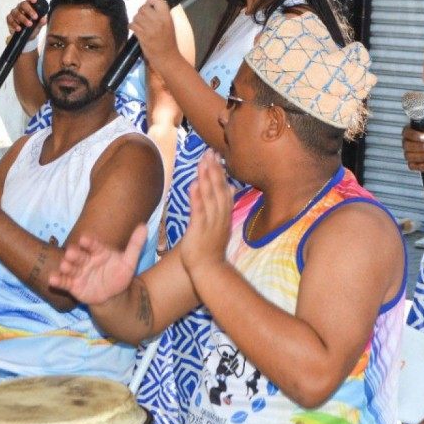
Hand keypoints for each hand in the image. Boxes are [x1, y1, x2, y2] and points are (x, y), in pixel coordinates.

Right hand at [6, 0, 45, 36]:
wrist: (27, 37)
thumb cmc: (33, 28)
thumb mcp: (39, 25)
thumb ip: (41, 22)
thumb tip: (44, 18)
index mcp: (30, 5)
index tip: (34, 0)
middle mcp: (21, 7)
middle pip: (23, 4)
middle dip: (30, 10)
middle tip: (35, 17)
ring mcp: (15, 12)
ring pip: (17, 12)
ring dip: (23, 19)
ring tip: (29, 24)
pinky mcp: (10, 19)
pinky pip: (10, 19)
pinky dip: (15, 24)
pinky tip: (19, 28)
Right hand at [48, 224, 145, 304]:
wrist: (113, 296)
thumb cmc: (119, 275)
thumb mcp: (129, 261)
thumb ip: (135, 245)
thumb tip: (144, 226)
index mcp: (98, 251)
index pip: (93, 245)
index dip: (89, 243)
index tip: (85, 239)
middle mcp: (86, 260)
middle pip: (79, 255)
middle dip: (74, 254)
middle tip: (70, 252)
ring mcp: (78, 272)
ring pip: (70, 267)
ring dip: (66, 266)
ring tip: (63, 265)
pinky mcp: (72, 285)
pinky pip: (64, 282)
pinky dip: (57, 281)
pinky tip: (52, 279)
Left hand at [129, 0, 178, 68]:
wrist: (166, 56)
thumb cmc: (168, 40)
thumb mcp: (170, 23)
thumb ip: (161, 13)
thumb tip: (150, 4)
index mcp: (167, 16)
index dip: (150, 0)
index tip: (149, 4)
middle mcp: (158, 20)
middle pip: (143, 8)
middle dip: (141, 12)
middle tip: (144, 18)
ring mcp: (149, 28)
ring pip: (136, 16)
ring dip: (136, 20)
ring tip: (141, 25)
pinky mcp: (142, 35)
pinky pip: (132, 25)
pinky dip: (132, 26)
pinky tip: (137, 30)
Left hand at [178, 151, 233, 276]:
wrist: (210, 271)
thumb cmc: (212, 248)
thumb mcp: (221, 224)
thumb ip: (223, 205)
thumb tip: (229, 188)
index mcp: (224, 214)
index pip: (224, 189)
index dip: (220, 172)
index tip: (216, 156)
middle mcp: (220, 216)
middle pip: (218, 189)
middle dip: (214, 169)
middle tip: (210, 152)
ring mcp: (211, 223)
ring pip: (210, 197)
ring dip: (207, 178)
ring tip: (203, 162)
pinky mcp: (200, 230)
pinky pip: (199, 211)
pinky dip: (197, 197)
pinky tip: (194, 184)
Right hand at [401, 122, 423, 172]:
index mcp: (413, 131)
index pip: (406, 132)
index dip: (414, 135)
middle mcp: (409, 142)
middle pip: (406, 145)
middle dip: (420, 146)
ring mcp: (410, 154)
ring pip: (409, 156)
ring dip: (422, 156)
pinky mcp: (413, 164)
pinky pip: (412, 166)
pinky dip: (421, 166)